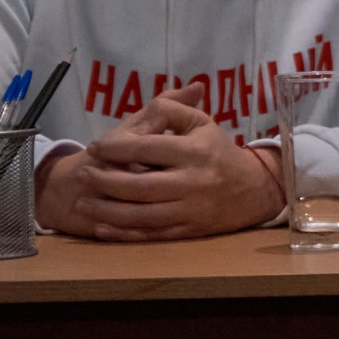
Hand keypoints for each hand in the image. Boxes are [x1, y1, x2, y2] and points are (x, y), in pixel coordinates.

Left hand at [45, 81, 283, 240]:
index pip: (147, 148)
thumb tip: (149, 104)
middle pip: (138, 186)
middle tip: (84, 173)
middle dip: (105, 181)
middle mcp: (192, 181)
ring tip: (84, 202)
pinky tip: (102, 227)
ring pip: (141, 214)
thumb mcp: (203, 123)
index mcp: (194, 151)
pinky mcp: (189, 231)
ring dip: (107, 210)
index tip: (95, 146)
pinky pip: (151, 234)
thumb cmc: (219, 152)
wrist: (255, 189)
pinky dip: (123, 233)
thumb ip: (174, 108)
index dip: (116, 147)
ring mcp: (191, 209)